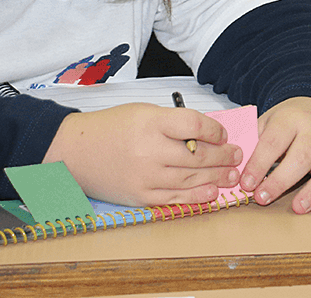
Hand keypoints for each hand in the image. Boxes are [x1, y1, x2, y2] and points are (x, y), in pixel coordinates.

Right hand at [43, 102, 242, 206]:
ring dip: (216, 177)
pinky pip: (175, 199)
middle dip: (223, 156)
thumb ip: (173, 122)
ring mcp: (145, 176)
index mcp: (150, 122)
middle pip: (198, 155)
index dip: (214, 130)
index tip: (222, 133)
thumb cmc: (110, 128)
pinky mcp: (140, 196)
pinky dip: (197, 197)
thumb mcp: (142, 112)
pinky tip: (212, 193)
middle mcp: (149, 150)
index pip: (195, 125)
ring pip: (191, 179)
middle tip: (237, 155)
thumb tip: (207, 132)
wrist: (74, 152)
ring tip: (232, 175)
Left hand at [240, 97, 310, 213]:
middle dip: (282, 180)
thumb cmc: (287, 122)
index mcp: (290, 120)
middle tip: (263, 198)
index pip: (274, 142)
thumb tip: (235, 168)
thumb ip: (253, 142)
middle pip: (303, 156)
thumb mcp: (266, 122)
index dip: (258, 164)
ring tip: (298, 208)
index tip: (246, 183)